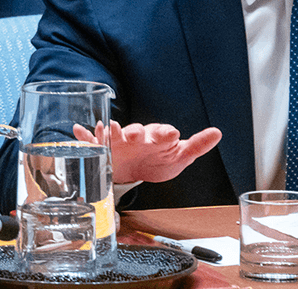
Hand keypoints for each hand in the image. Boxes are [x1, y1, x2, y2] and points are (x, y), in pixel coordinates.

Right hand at [73, 121, 221, 184]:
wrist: (137, 169)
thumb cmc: (159, 160)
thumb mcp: (180, 157)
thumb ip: (197, 145)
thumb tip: (217, 132)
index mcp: (157, 137)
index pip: (163, 132)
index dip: (166, 133)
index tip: (171, 135)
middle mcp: (138, 136)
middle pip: (136, 131)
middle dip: (135, 132)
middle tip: (134, 135)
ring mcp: (120, 142)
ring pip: (115, 134)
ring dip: (110, 131)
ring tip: (107, 128)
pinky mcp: (105, 149)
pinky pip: (93, 141)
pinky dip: (86, 136)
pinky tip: (79, 131)